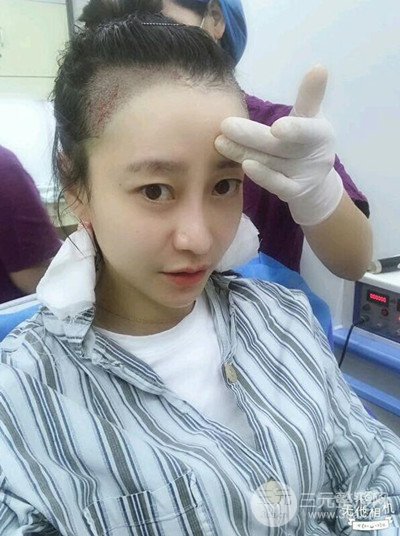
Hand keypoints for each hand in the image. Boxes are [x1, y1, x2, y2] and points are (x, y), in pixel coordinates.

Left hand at [215, 66, 343, 225]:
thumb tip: (319, 67)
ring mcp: (304, 175)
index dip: (294, 129)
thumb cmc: (308, 142)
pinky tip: (243, 165)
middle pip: (277, 146)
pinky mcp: (294, 192)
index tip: (277, 128)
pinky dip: (261, 175)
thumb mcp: (312, 118)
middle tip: (225, 125)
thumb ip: (310, 97)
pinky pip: (276, 184)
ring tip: (220, 141)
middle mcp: (315, 155)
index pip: (307, 129)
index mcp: (321, 133)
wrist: (317, 184)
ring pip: (269, 162)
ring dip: (243, 152)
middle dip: (251, 135)